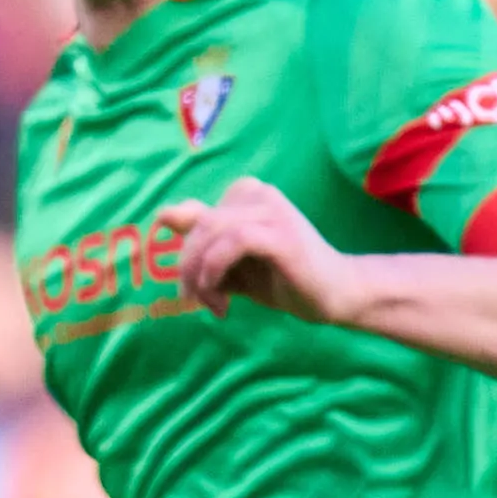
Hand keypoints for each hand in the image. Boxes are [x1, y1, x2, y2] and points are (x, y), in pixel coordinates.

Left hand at [159, 180, 362, 327]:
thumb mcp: (228, 262)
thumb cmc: (281, 278)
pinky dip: (216, 272)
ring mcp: (272, 211)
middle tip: (197, 301)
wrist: (334, 295)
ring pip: (211, 233)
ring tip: (214, 304)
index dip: (182, 253)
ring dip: (200, 276)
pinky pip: (233, 243)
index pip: (190, 215)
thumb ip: (200, 240)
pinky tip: (223, 299)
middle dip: (187, 269)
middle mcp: (258, 194)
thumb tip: (162, 215)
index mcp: (245, 195)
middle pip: (197, 226)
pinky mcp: (282, 234)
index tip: (190, 286)